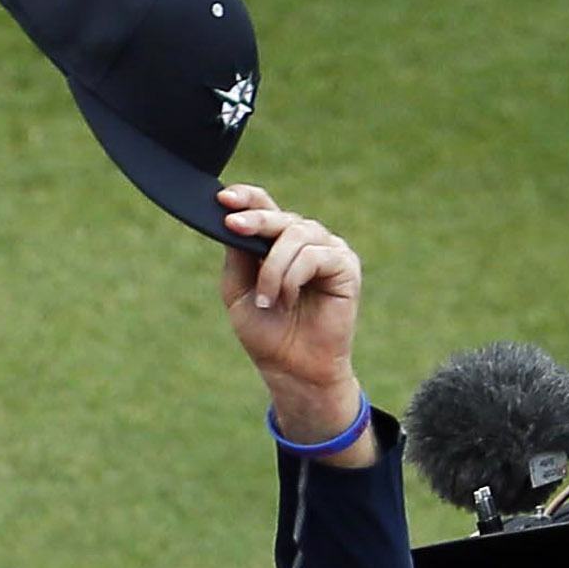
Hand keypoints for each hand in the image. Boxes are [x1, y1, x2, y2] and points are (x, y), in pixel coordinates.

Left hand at [217, 186, 364, 450]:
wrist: (292, 370)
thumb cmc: (267, 334)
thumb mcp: (239, 291)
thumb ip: (237, 255)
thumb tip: (233, 220)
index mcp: (278, 243)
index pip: (265, 206)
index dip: (246, 197)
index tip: (223, 197)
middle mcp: (305, 240)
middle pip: (280, 216)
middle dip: (254, 221)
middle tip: (233, 227)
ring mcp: (327, 250)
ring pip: (296, 234)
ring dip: (273, 268)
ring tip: (266, 300)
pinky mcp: (345, 264)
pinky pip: (314, 255)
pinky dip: (293, 277)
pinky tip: (286, 300)